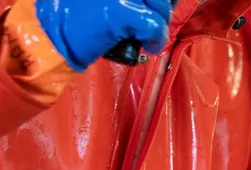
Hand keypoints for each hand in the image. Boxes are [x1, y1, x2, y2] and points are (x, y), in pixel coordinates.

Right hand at [33, 0, 172, 71]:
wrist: (49, 36)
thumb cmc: (71, 17)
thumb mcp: (98, 0)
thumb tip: (157, 3)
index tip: (162, 5)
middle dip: (164, 7)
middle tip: (161, 20)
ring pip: (159, 6)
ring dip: (162, 22)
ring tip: (153, 34)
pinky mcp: (119, 12)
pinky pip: (153, 26)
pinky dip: (157, 39)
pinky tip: (150, 46)